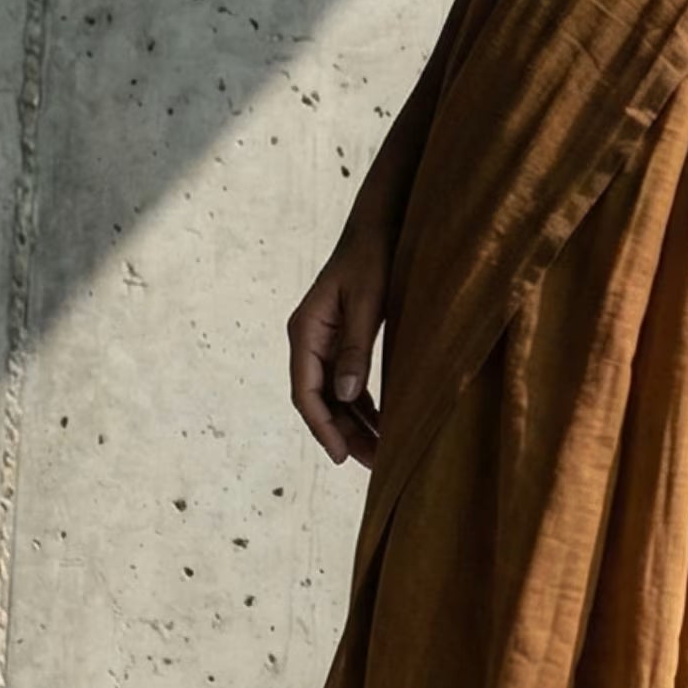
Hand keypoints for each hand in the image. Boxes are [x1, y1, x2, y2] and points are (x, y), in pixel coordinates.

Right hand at [287, 217, 391, 468]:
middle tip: (375, 464)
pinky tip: (383, 425)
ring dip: (354, 424)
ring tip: (382, 453)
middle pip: (319, 400)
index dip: (322, 427)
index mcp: (305, 330)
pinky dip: (363, 406)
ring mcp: (325, 340)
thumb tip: (345, 395)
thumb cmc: (375, 256)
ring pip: (334, 395)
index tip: (341, 457)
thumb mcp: (367, 301)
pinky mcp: (344, 339)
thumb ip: (355, 347)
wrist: (381, 223)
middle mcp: (309, 339)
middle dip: (343, 434)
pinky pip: (347, 383)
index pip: (304, 392)